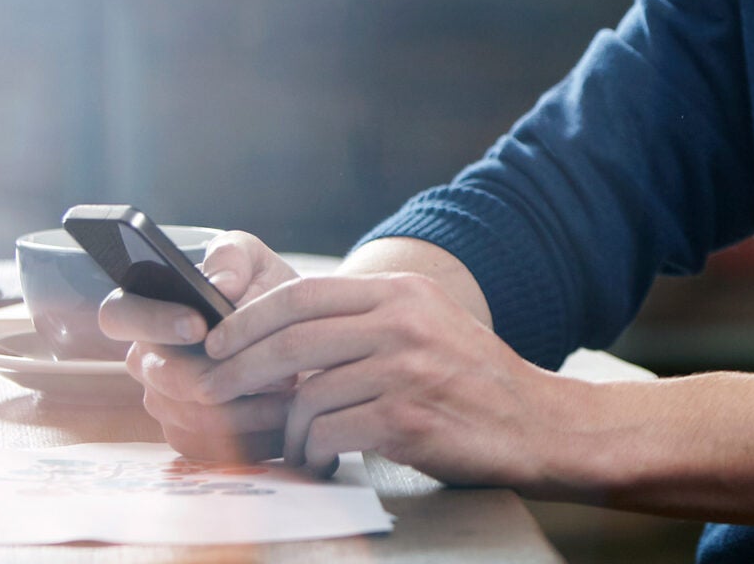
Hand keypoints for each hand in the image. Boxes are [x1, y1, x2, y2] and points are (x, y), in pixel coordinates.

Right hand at [98, 231, 300, 460]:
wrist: (292, 337)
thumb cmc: (261, 292)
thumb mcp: (253, 261)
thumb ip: (233, 259)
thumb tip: (219, 283)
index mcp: (142, 309)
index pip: (118, 314)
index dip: (154, 321)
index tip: (199, 324)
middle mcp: (143, 361)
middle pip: (162, 376)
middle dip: (217, 373)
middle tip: (266, 367)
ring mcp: (161, 402)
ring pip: (190, 414)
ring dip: (243, 404)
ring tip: (287, 386)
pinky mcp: (185, 436)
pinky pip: (208, 445)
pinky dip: (249, 432)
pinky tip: (282, 413)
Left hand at [190, 271, 568, 483]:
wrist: (539, 425)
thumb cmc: (472, 380)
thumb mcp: (424, 325)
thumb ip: (364, 320)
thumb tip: (282, 333)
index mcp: (398, 292)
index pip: (301, 294)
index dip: (248, 319)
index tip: (218, 343)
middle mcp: (400, 322)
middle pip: (291, 339)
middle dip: (239, 369)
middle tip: (214, 390)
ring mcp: (405, 369)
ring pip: (307, 394)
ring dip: (287, 428)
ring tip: (292, 444)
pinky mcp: (408, 418)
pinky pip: (332, 432)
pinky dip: (314, 451)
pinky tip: (321, 460)